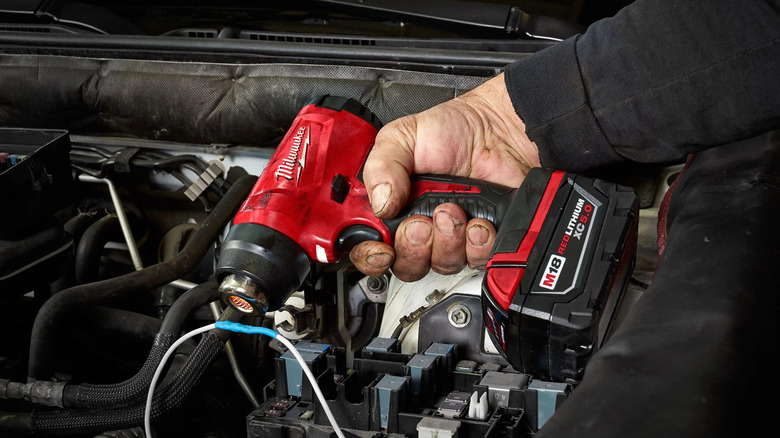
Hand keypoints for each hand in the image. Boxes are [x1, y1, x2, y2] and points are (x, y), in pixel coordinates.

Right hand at [350, 73, 540, 280]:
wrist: (499, 130)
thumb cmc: (451, 130)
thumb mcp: (401, 137)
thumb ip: (381, 167)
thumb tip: (381, 205)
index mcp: (391, 207)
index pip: (370, 248)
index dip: (372, 257)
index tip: (383, 250)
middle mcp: (418, 227)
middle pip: (405, 265)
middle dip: (413, 248)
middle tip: (423, 222)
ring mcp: (450, 237)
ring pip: (441, 265)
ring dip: (448, 240)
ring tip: (455, 209)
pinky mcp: (480, 241)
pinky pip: (476, 260)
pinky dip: (478, 243)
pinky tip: (479, 220)